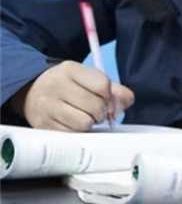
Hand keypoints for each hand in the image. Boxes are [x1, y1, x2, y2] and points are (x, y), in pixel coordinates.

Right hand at [10, 61, 134, 130]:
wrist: (32, 92)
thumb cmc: (69, 85)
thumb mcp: (88, 78)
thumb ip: (113, 88)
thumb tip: (127, 101)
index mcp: (70, 70)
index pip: (102, 85)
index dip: (110, 95)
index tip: (107, 98)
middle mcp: (56, 86)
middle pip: (95, 106)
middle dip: (102, 111)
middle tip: (98, 110)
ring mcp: (47, 106)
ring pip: (84, 123)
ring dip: (91, 123)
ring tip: (87, 117)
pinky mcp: (43, 125)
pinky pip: (72, 134)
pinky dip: (78, 131)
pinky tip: (75, 123)